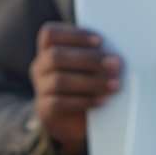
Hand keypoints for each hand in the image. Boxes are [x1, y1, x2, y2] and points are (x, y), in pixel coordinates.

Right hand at [30, 23, 119, 153]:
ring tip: (114, 85)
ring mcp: (41, 88)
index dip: (74, 35)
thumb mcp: (89, 66)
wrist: (74, 119)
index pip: (50, 35)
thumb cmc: (86, 83)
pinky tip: (101, 100)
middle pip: (56, 56)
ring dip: (91, 82)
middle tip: (115, 65)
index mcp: (49, 49)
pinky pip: (59, 103)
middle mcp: (41, 66)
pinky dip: (84, 101)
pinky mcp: (45, 109)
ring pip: (59, 81)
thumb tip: (114, 56)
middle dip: (89, 59)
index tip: (99, 41)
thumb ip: (95, 56)